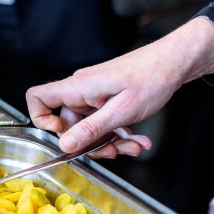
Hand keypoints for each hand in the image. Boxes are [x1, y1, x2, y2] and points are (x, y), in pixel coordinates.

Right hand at [25, 17, 213, 157]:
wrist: (175, 62)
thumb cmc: (151, 77)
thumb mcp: (121, 111)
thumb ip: (90, 130)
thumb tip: (65, 144)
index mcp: (78, 88)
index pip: (37, 98)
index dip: (41, 120)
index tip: (63, 137)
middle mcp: (81, 91)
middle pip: (68, 123)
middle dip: (90, 142)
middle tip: (112, 151)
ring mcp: (93, 95)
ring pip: (88, 127)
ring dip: (109, 141)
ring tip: (132, 147)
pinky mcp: (105, 99)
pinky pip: (103, 121)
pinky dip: (118, 133)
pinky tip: (136, 140)